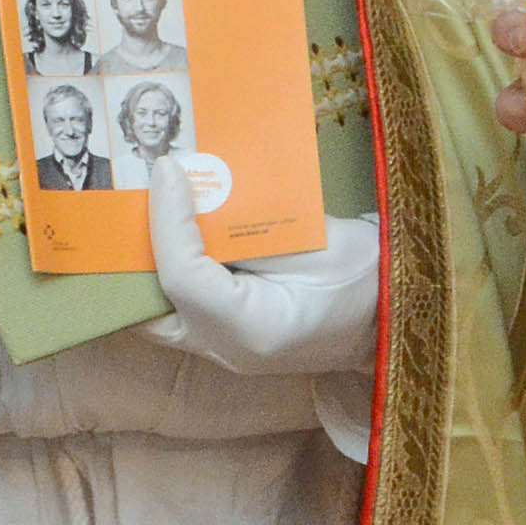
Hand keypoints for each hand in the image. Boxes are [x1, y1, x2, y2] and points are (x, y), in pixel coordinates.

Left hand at [142, 160, 381, 377]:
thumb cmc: (365, 275)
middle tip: (134, 201)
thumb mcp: (315, 238)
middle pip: (150, 310)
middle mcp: (228, 350)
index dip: (168, 221)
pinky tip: (172, 237)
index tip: (168, 170)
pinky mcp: (228, 343)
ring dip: (147, 270)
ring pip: (157, 317)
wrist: (392, 316)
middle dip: (134, 258)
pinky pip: (180, 312)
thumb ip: (248, 224)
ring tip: (144, 218)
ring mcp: (226, 354)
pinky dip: (169, 277)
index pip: (185, 276)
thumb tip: (193, 189)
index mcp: (254, 328)